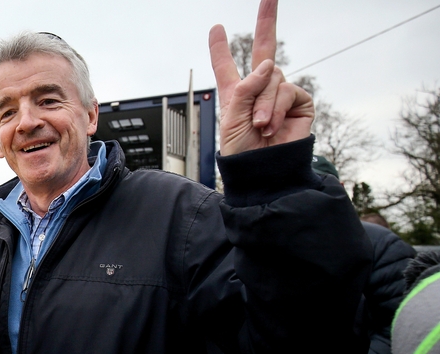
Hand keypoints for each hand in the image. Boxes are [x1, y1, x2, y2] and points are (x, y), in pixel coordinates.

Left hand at [209, 0, 313, 154]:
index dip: (221, 48)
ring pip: (273, 78)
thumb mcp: (231, 117)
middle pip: (265, 48)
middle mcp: (260, 89)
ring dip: (263, 103)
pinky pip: (287, 90)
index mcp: (236, 93)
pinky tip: (272, 125)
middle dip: (267, 21)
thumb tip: (269, 65)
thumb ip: (246, 88)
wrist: (262, 170)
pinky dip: (276, 107)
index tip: (216, 28)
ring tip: (259, 125)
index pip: (227, 66)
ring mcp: (280, 94)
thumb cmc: (241, 150)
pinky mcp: (299, 102)